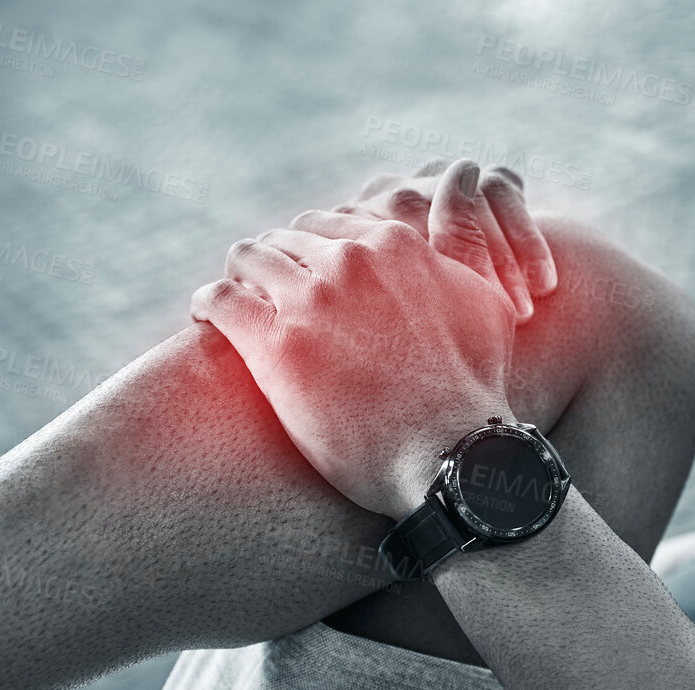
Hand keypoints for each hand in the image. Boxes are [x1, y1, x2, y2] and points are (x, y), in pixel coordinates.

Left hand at [191, 159, 516, 519]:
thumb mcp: (487, 307)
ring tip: (234, 305)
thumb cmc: (472, 393)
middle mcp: (350, 261)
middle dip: (275, 265)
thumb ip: (460, 258)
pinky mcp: (276, 345)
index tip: (304, 278)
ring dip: (240, 279)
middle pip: (286, 239)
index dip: (312, 253)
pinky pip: (219, 299)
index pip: (330, 226)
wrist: (448, 456)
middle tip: (266, 295)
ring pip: (247, 258)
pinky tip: (207, 318)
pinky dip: (209, 305)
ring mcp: (311, 301)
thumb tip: (453, 227)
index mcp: (395, 244)